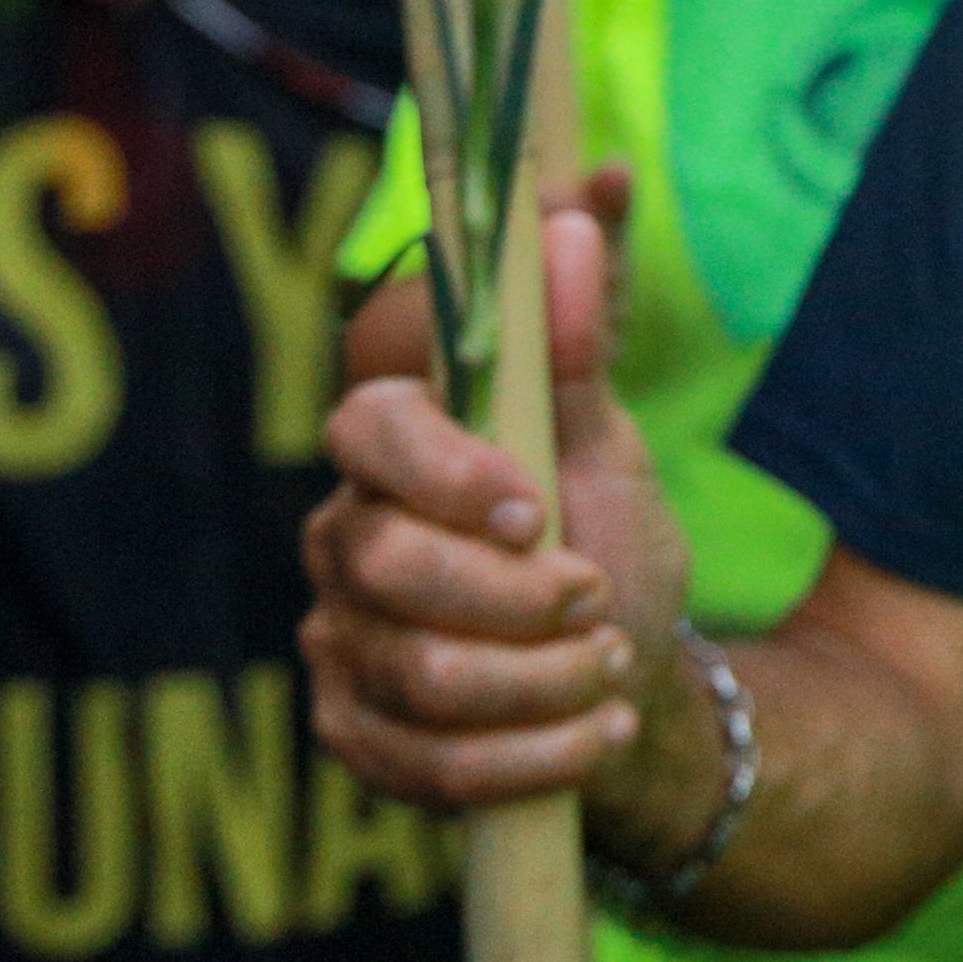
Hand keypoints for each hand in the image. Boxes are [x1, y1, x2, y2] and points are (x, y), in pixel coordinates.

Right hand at [300, 185, 698, 839]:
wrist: (621, 674)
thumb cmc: (600, 538)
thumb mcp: (607, 440)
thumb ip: (581, 337)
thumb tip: (586, 196)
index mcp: (397, 452)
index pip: (370, 428)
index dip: (446, 469)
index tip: (535, 508)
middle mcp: (346, 542)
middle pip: (394, 567)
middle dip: (521, 598)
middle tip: (599, 600)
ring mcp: (341, 643)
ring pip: (421, 675)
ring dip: (545, 681)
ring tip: (611, 665)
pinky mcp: (356, 736)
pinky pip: (429, 765)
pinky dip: (534, 757)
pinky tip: (596, 733)